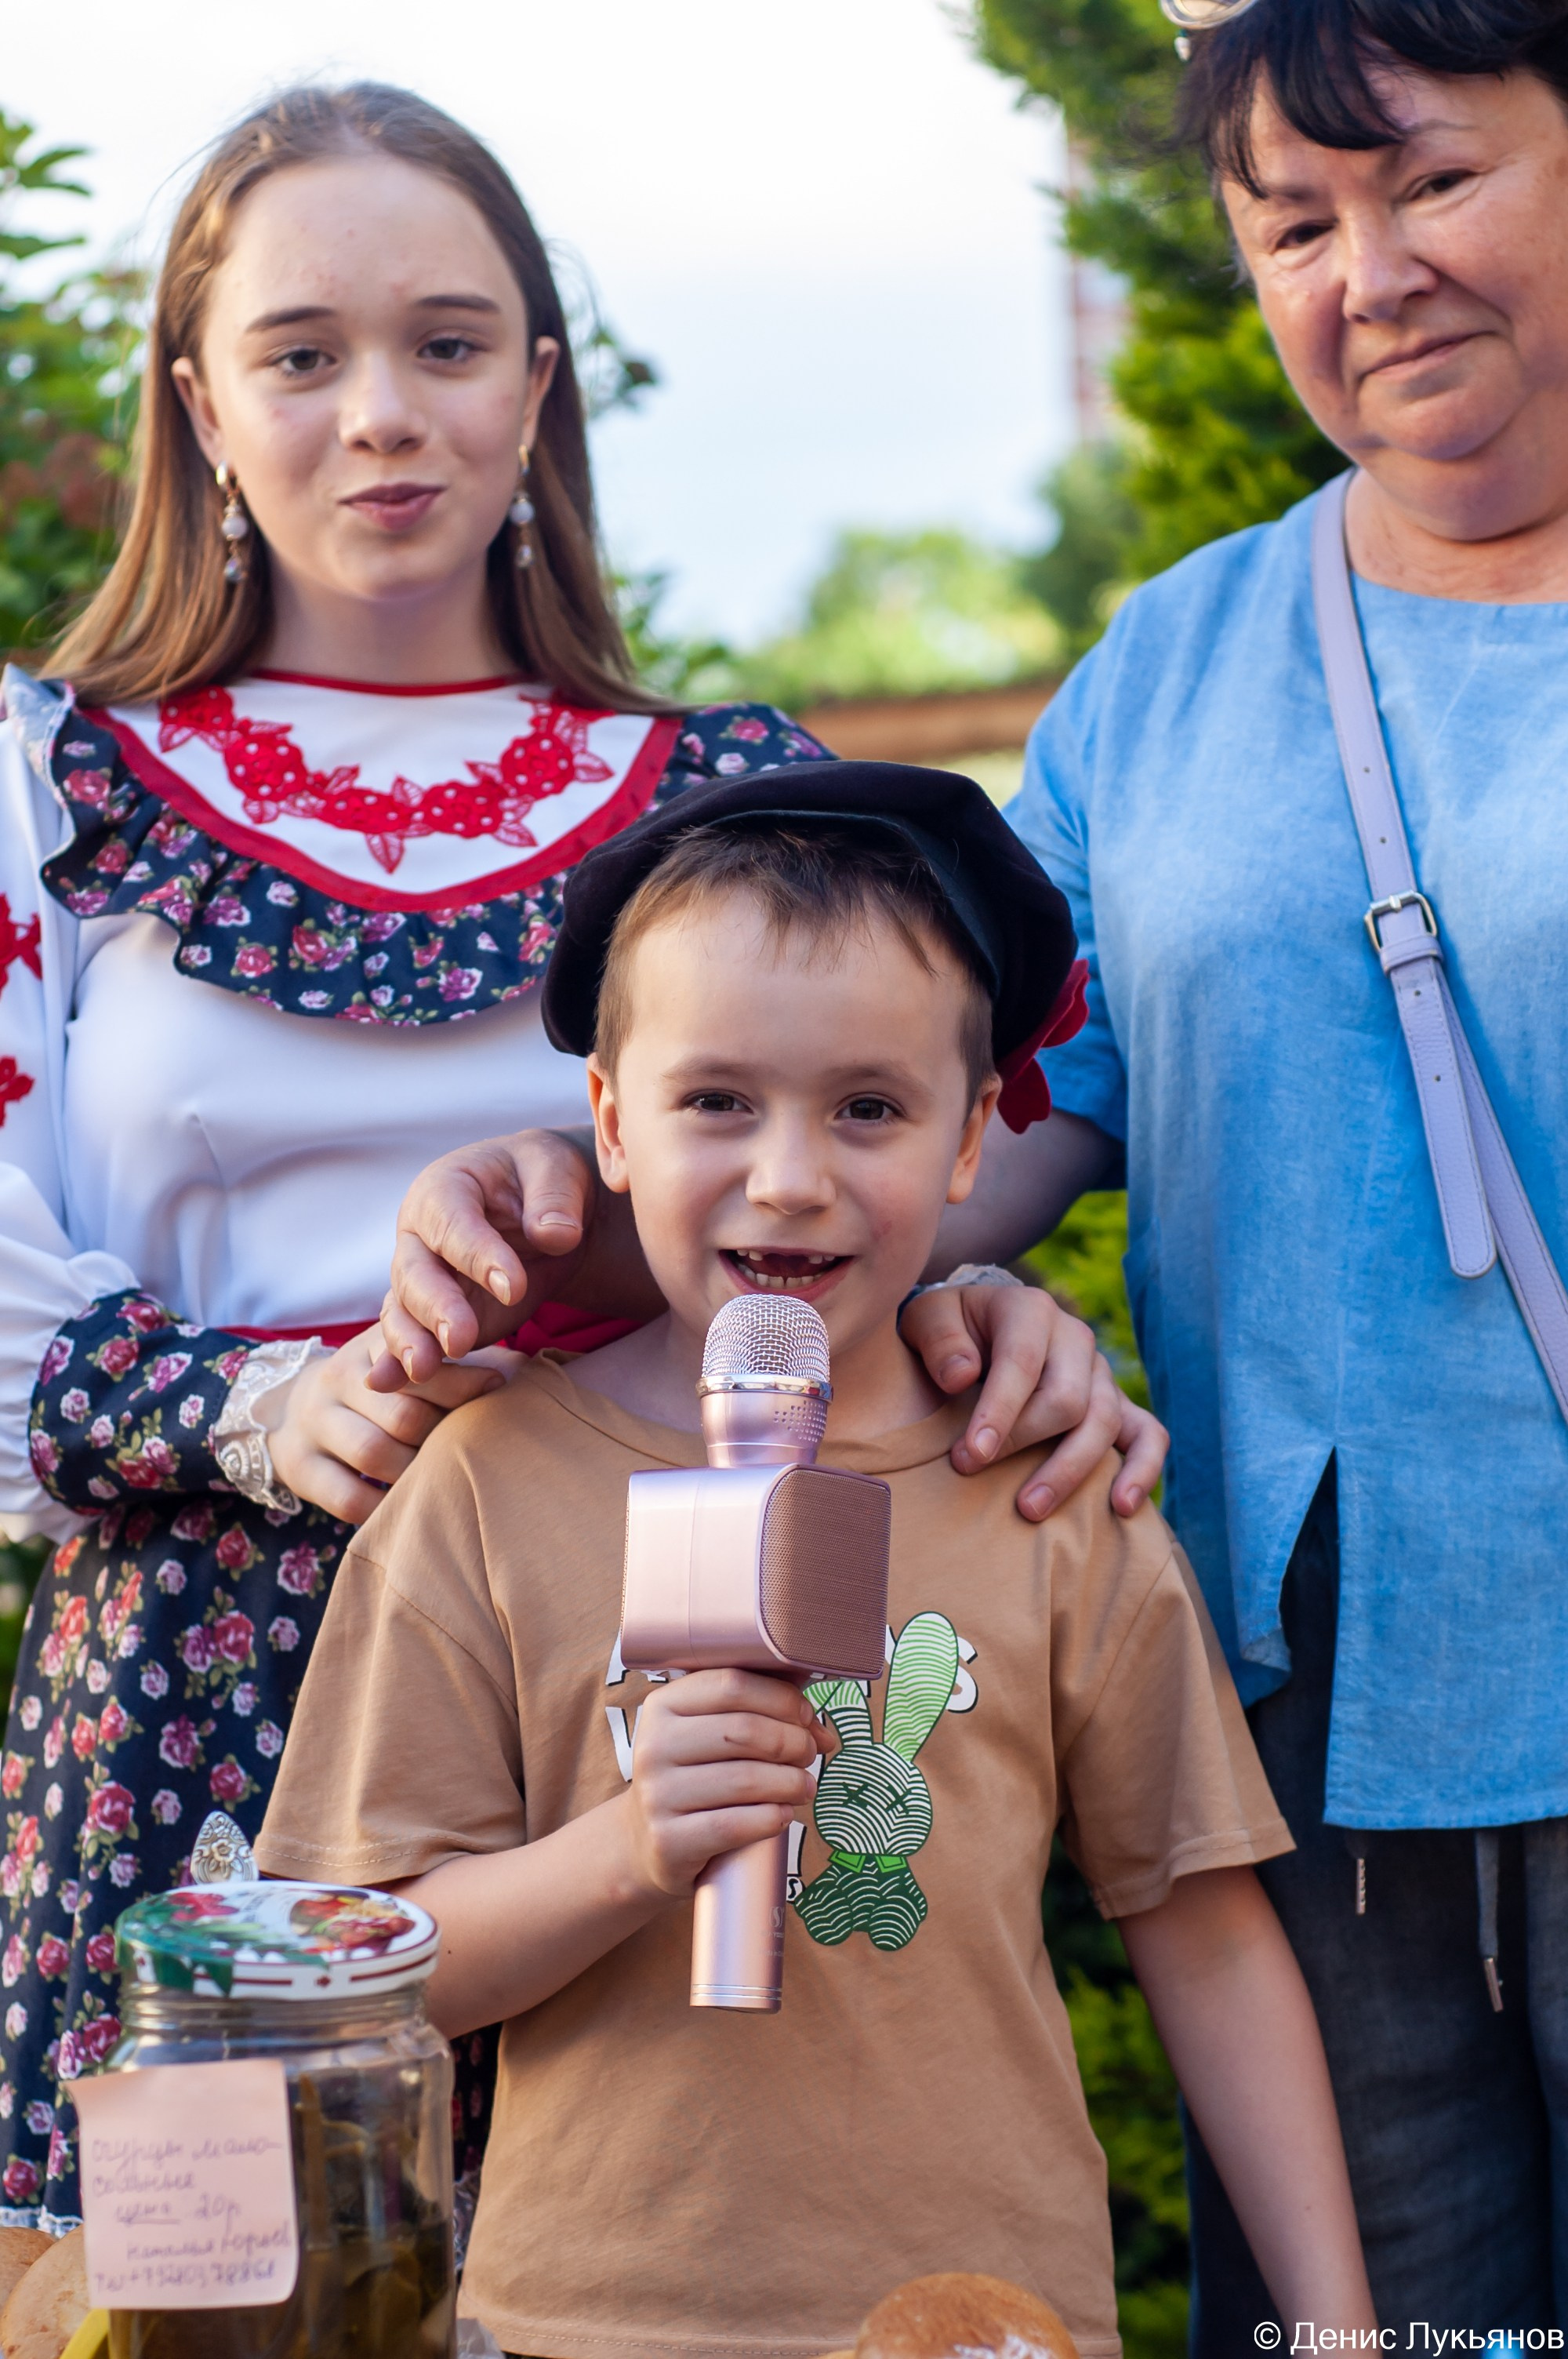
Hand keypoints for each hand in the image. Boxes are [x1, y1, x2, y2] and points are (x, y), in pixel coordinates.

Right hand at [266, 1323, 506, 1523]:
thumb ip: (460, 1362)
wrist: (293, 1409)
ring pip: (375, 1454)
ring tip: (450, 1481)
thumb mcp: (408, 1361)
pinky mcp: (298, 1466)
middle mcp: (337, 1377)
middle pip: (402, 1413)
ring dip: (419, 1473)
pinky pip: (348, 1497)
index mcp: (371, 1346)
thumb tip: (524, 1368)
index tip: (499, 1386)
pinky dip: (386, 1507)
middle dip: (445, 1435)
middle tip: (478, 1451)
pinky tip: (412, 1506)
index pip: (419, 1362)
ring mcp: (313, 1423)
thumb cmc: (380, 1389)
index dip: (462, 1380)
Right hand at [372, 1130, 598, 1389]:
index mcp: (445, 1188)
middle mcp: (421, 1233)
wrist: (541, 1206)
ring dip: (411, 1341)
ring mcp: (424, 1277)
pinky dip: (399, 1361)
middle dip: (437, 1307)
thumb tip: (557, 1235)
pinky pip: (412, 1336)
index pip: (453, 1222)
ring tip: (424, 1371)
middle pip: (416, 1271)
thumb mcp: (556, 1169)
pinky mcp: (436, 1315)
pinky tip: (389, 1385)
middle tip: (461, 1339)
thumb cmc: (544, 1177)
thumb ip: (554, 1198)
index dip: (479, 1254)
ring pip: (404, 1309)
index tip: (515, 1286)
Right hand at [623, 1670, 827, 1899]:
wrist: (648, 1841)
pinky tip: (783, 1815)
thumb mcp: (713, 1736)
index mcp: (663, 1705)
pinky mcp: (668, 1840)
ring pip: (744, 1780)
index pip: (732, 1684)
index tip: (805, 1716)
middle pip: (743, 1730)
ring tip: (805, 1786)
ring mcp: (657, 1795)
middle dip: (791, 1741)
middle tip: (809, 1754)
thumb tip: (823, 1735)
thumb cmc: (695, 1776)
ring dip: (790, 1782)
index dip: (781, 1698)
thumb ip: (765, 1719)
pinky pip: (734, 1825)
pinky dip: (771, 1818)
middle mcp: (654, 1746)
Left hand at [900, 1282, 1168, 1522]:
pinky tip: (1121, 1508)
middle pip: (1068, 1398)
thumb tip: (962, 1376)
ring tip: (1029, 1510)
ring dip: (1069, 1471)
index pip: (1022, 1363)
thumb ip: (940, 1342)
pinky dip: (1142, 1470)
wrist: (978, 1329)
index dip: (998, 1413)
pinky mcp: (1118, 1405)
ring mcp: (1100, 1373)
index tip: (969, 1456)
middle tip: (972, 1473)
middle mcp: (1074, 1338)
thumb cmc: (950, 1331)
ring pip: (1105, 1423)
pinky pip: (1149, 1435)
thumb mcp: (928, 1319)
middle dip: (1023, 1443)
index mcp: (1030, 1310)